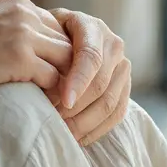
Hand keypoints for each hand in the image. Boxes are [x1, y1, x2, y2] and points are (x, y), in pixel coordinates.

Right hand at [0, 0, 73, 101]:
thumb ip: (7, 23)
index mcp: (16, 2)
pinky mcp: (21, 59)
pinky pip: (54, 79)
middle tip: (58, 89)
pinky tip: (43, 104)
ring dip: (62, 81)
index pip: (55, 25)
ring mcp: (24, 35)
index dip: (54, 50)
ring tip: (53, 99)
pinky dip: (52, 94)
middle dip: (64, 66)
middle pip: (65, 41)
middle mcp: (23, 13)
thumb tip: (27, 39)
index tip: (48, 69)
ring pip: (66, 60)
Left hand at [45, 8, 130, 145]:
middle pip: (100, 84)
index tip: (64, 101)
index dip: (79, 81)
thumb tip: (40, 73)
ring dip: (84, 122)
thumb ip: (44, 43)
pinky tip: (77, 138)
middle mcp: (114, 46)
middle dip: (76, 106)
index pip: (90, 57)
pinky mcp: (125, 88)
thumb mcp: (42, 29)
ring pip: (109, 103)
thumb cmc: (46, 33)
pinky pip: (117, 114)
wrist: (65, 34)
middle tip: (53, 119)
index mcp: (93, 28)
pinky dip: (96, 129)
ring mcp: (123, 68)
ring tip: (61, 131)